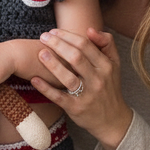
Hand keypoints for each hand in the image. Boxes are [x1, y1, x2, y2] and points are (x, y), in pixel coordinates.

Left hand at [31, 27, 132, 149]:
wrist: (112, 120)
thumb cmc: (109, 87)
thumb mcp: (114, 64)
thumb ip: (106, 43)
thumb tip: (90, 29)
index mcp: (106, 66)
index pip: (85, 45)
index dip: (67, 36)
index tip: (54, 31)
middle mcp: (97, 80)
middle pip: (76, 57)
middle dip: (57, 45)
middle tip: (43, 37)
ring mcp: (87, 95)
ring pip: (68, 77)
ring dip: (52, 64)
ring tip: (40, 53)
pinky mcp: (76, 108)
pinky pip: (59, 97)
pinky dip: (46, 88)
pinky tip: (34, 79)